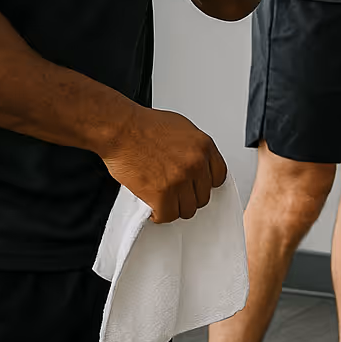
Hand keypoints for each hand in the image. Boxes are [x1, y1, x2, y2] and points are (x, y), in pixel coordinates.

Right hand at [99, 106, 228, 223]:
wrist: (122, 129)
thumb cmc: (145, 126)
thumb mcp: (182, 128)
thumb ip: (195, 148)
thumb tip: (198, 163)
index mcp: (204, 146)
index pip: (218, 177)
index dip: (204, 184)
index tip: (195, 186)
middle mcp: (196, 163)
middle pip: (203, 196)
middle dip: (188, 197)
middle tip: (175, 194)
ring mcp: (180, 179)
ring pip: (187, 209)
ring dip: (174, 207)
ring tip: (163, 200)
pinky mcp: (161, 193)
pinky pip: (167, 215)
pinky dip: (159, 215)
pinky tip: (153, 207)